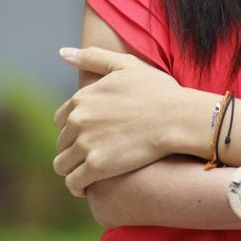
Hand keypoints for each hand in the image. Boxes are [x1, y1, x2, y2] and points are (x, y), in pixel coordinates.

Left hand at [52, 46, 188, 196]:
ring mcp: (86, 144)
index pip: (62, 120)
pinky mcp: (97, 166)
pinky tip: (86, 188)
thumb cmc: (158, 91)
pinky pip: (73, 182)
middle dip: (75, 149)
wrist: (178, 117)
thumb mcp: (126, 65)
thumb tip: (63, 53)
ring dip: (73, 169)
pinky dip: (77, 187)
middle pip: (62, 143)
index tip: (91, 136)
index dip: (75, 129)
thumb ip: (93, 58)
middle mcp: (78, 120)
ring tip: (89, 173)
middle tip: (96, 154)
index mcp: (82, 98)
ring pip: (63, 164)